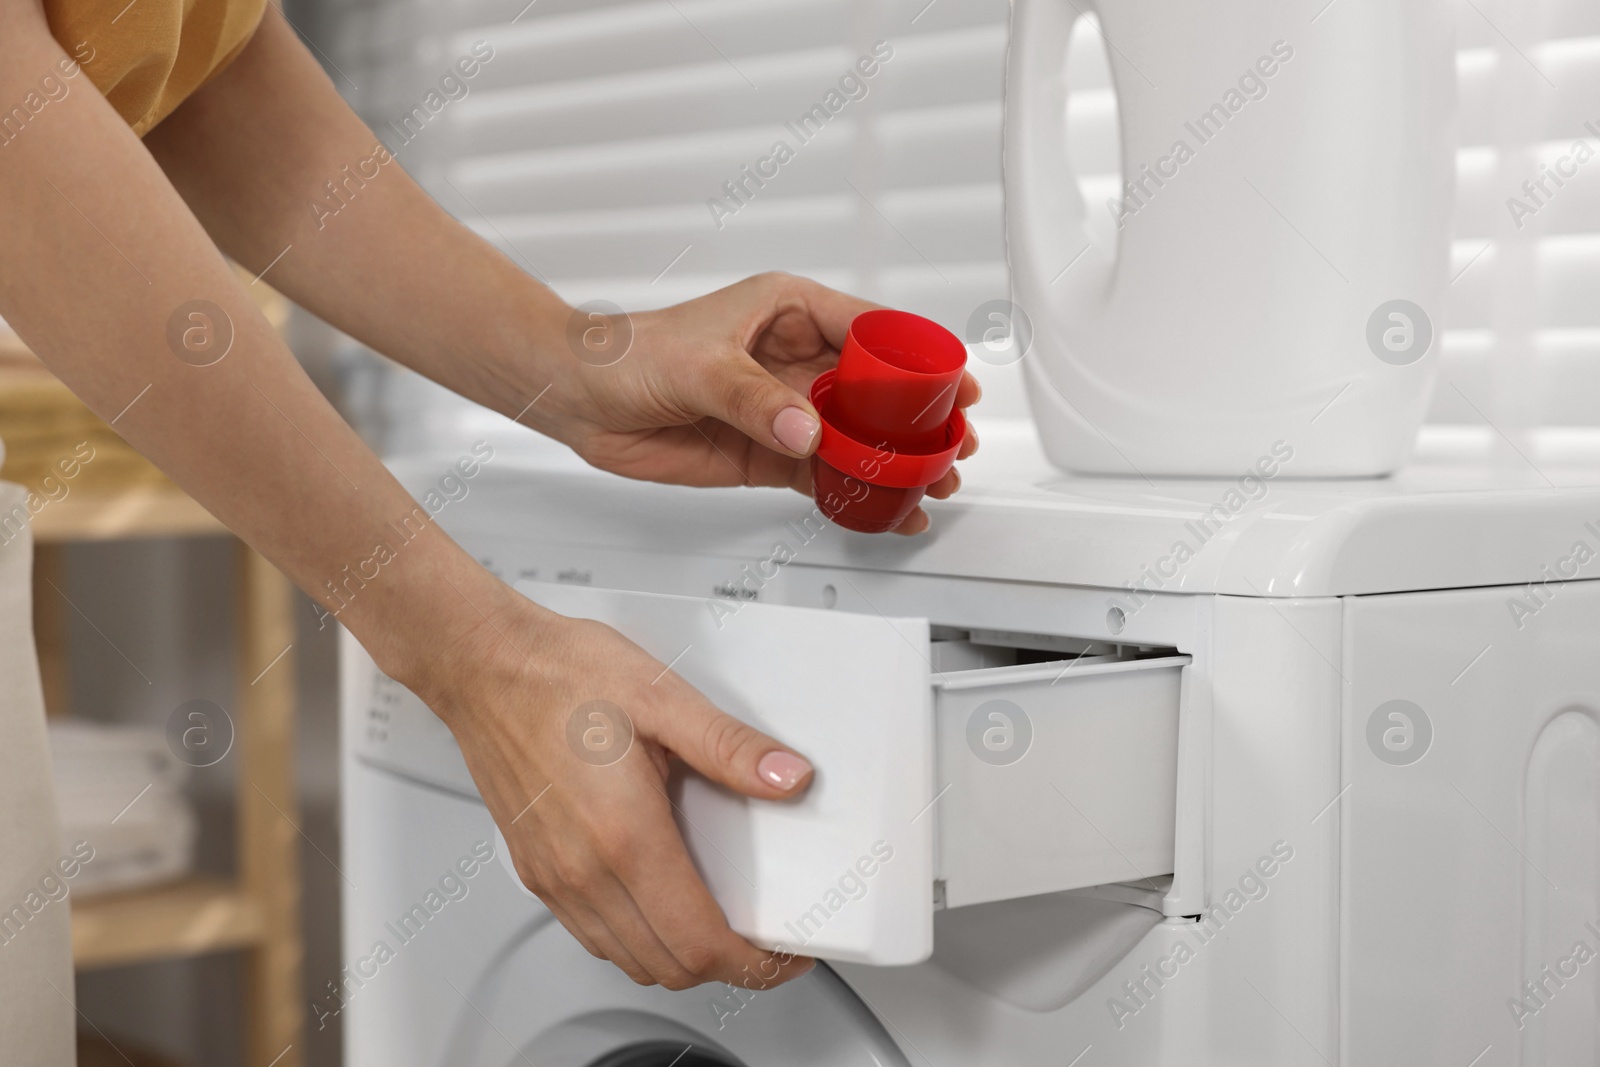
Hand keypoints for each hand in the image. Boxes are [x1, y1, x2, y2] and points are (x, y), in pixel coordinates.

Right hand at [421, 590, 819, 989]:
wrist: (485, 665)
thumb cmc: (559, 674)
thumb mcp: (662, 696)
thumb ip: (729, 746)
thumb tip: (787, 777)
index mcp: (624, 835)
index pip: (699, 942)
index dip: (754, 964)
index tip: (783, 955)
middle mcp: (584, 870)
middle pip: (668, 966)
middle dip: (726, 966)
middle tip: (763, 942)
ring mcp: (554, 877)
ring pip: (628, 959)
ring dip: (680, 959)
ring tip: (718, 927)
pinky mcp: (535, 870)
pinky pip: (593, 936)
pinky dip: (636, 941)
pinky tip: (658, 904)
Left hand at [541, 272, 980, 535]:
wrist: (580, 399)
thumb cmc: (629, 354)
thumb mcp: (697, 365)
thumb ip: (752, 397)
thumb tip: (806, 430)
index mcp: (789, 311)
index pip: (871, 331)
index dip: (918, 360)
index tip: (952, 385)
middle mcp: (795, 358)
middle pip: (876, 390)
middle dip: (917, 420)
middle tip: (951, 447)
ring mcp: (784, 408)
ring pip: (856, 436)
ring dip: (894, 462)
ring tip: (932, 484)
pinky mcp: (768, 452)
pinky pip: (822, 474)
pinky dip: (854, 493)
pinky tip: (885, 510)